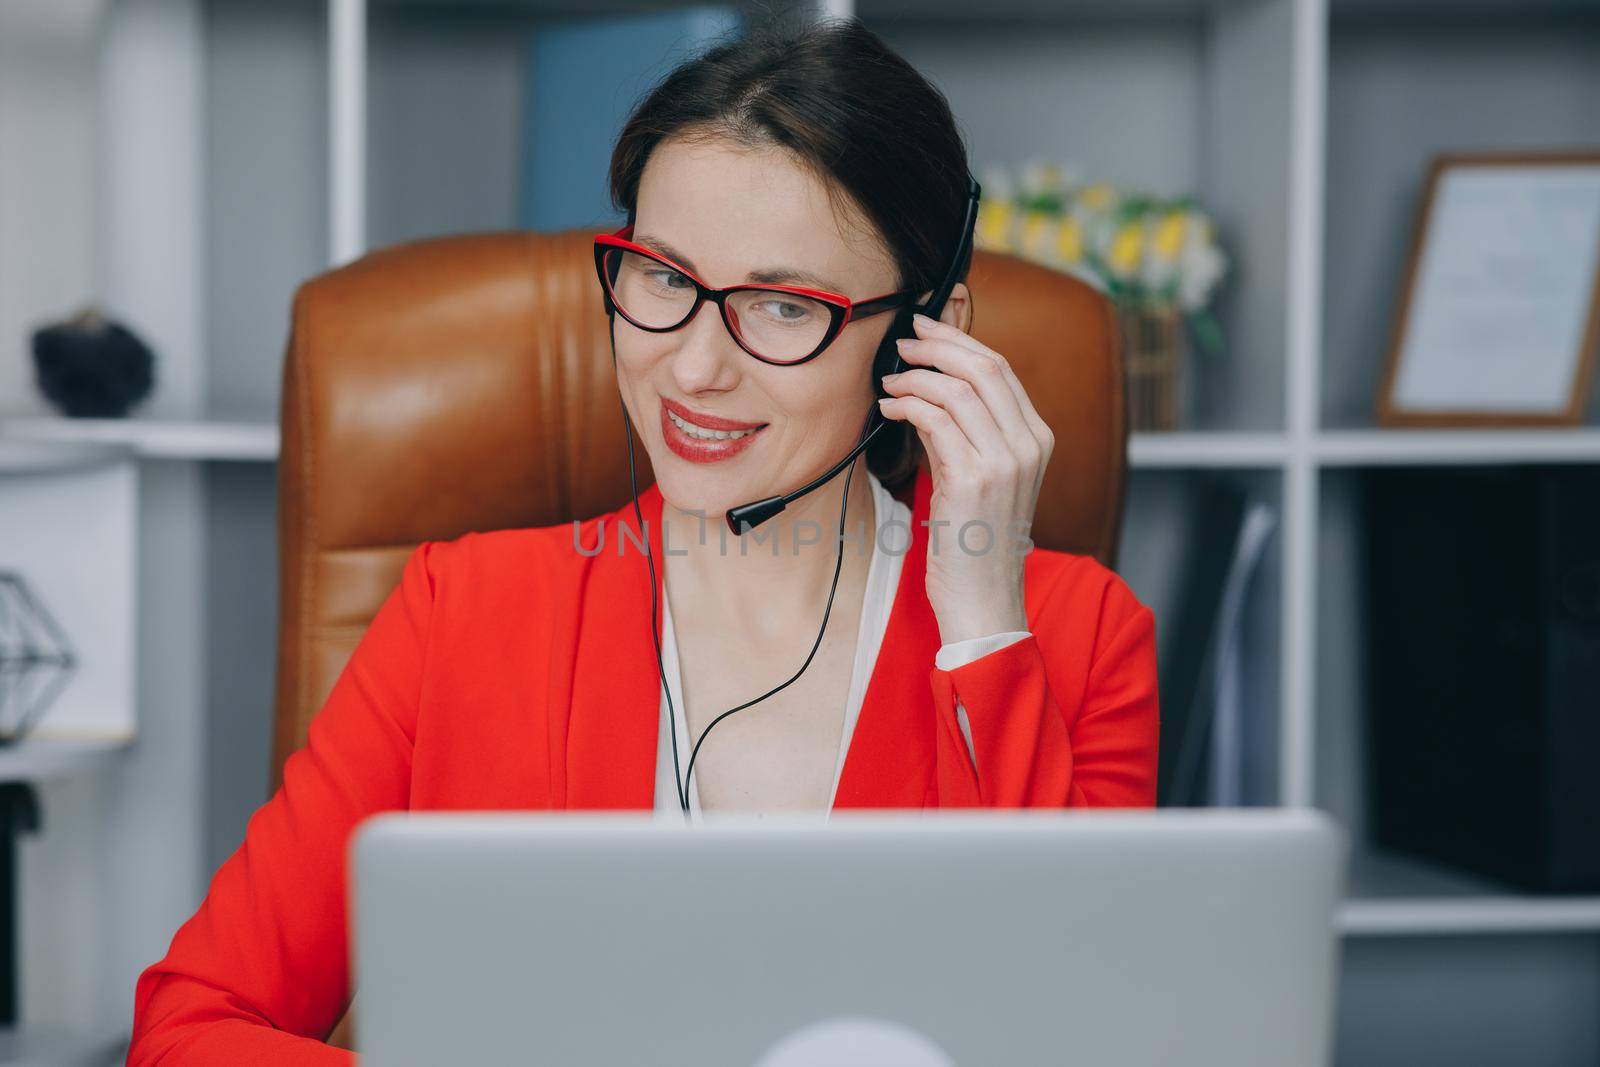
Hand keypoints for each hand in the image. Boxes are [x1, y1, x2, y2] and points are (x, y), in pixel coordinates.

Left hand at [876, 312, 1054, 644]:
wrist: (984, 600)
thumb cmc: (976, 544)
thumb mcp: (984, 480)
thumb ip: (969, 435)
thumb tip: (932, 391)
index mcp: (1038, 440)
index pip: (1002, 369)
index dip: (960, 341)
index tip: (928, 329)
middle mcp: (1029, 445)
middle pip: (985, 367)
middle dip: (939, 344)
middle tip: (904, 340)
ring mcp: (1006, 461)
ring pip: (959, 388)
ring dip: (916, 376)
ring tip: (890, 382)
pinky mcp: (974, 479)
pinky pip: (936, 419)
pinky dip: (908, 404)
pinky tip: (890, 409)